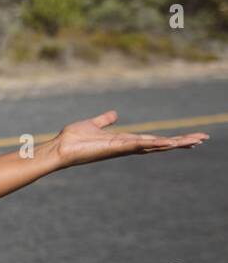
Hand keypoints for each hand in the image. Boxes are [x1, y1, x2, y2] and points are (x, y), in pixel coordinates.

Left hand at [45, 110, 207, 169]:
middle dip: (181, 142)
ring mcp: (124, 148)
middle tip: (202, 139)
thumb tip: (114, 114)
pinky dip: (157, 143)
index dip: (169, 139)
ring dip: (176, 142)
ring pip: (156, 145)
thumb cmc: (73, 139)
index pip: (152, 140)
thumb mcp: (92, 124)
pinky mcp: (118, 147)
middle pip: (160, 144)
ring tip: (197, 139)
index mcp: (124, 141)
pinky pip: (141, 145)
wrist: (60, 148)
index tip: (187, 138)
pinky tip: (172, 142)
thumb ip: (104, 120)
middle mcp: (128, 146)